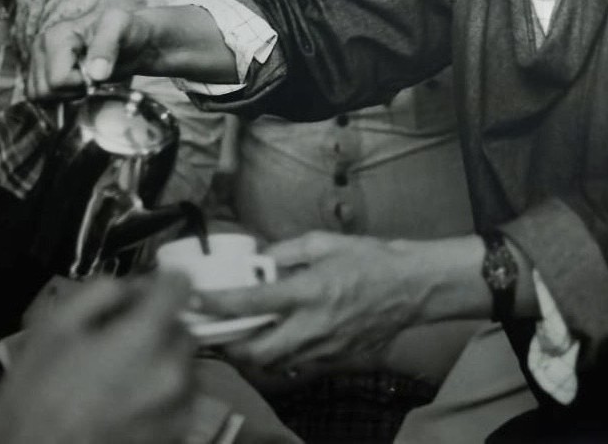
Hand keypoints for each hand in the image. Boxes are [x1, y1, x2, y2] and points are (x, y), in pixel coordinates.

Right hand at [0, 274, 195, 443]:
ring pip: (184, 364)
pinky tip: (127, 403)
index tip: (145, 292)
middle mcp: (172, 372)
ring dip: (161, 361)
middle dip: (157, 326)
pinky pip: (180, 398)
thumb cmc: (36, 398)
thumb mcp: (52, 328)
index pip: (180, 285)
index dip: (161, 282)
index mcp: (143, 338)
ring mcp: (178, 408)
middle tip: (120, 340)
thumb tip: (132, 288)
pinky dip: (162, 394)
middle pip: (182, 327)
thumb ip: (99, 292)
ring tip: (121, 377)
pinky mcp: (177, 434)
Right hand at [27, 6, 166, 98]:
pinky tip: (77, 87)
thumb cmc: (125, 31)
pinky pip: (41, 99)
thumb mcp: (120, 28)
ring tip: (85, 81)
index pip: (58, 80)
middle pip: (45, 91)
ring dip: (66, 96)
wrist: (130, 39)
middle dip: (72, 92)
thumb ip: (106, 46)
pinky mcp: (40, 74)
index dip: (81, 84)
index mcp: (55, 36)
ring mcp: (38, 62)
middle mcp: (40, 48)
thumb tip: (95, 73)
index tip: (98, 74)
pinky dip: (60, 99)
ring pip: (40, 98)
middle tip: (92, 79)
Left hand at [198, 232, 424, 371]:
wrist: (411, 286)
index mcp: (308, 291)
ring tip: (244, 337)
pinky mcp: (337, 359)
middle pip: (256, 352)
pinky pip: (299, 365)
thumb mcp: (323, 242)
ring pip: (275, 366)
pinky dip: (282, 357)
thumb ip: (285, 251)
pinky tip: (280, 340)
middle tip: (218, 330)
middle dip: (231, 345)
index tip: (195, 301)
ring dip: (254, 354)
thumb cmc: (370, 259)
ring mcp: (325, 348)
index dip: (216, 303)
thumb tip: (260, 260)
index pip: (250, 303)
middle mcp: (313, 325)